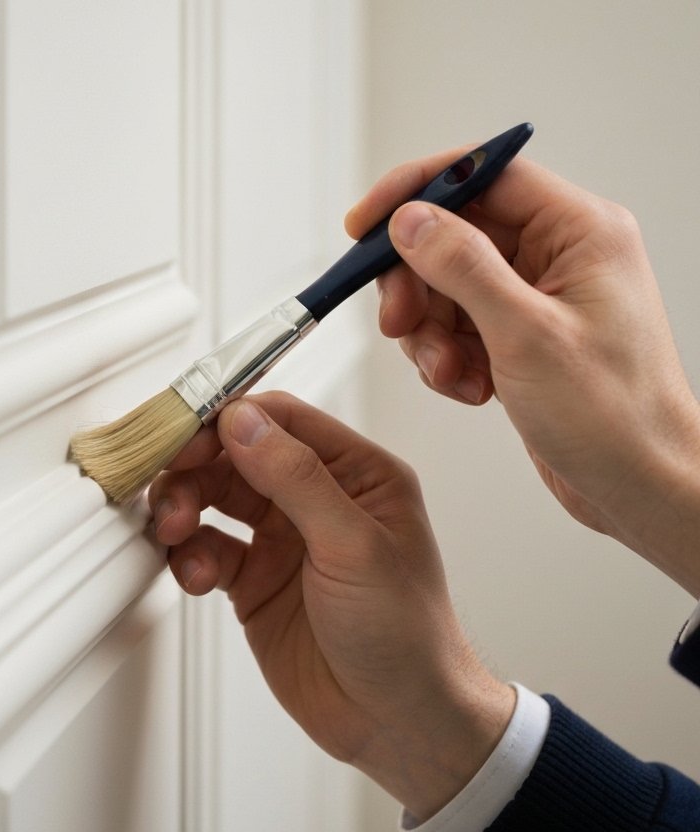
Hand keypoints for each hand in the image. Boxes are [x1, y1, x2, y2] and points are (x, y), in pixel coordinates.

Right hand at [149, 391, 513, 821]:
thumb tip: (243, 421)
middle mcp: (317, 500)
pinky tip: (195, 577)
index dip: (228, 420)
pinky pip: (207, 551)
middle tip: (170, 489)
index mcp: (357, 475)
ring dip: (184, 508)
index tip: (185, 434)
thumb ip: (297, 478)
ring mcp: (283, 541)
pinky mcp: (255, 583)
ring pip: (214, 499)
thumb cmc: (407, 635)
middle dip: (195, 468)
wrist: (397, 722)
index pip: (281, 420)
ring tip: (174, 531)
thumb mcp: (355, 546)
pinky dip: (190, 558)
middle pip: (236, 455)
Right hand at [346, 153, 699, 596]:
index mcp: (578, 231)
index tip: (365, 225)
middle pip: (454, 237)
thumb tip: (412, 220)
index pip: (483, 175)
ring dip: (431, 334)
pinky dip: (448, 359)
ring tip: (450, 374)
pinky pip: (457, 328)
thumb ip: (464, 267)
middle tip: (399, 323)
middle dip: (417, 284)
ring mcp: (537, 298)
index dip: (416, 192)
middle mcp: (557, 255)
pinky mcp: (519, 337)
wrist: (638, 484)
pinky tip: (469, 388)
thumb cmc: (613, 415)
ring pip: (447, 289)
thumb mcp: (526, 335)